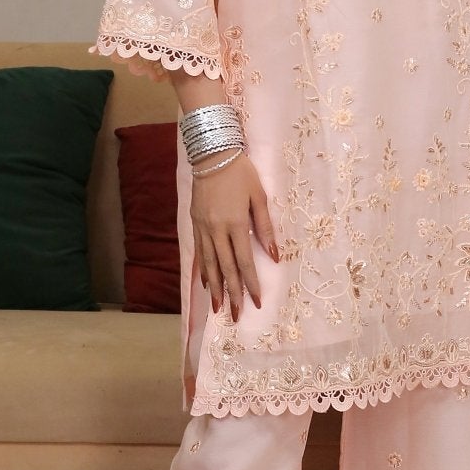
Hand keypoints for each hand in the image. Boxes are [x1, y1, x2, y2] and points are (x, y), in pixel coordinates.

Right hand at [191, 151, 277, 320]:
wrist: (212, 154)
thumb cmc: (241, 173)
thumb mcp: (259, 196)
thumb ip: (265, 226)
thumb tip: (274, 255)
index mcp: (235, 223)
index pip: (244, 261)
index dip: (251, 283)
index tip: (257, 301)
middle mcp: (217, 230)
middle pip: (226, 268)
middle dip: (233, 293)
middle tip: (237, 315)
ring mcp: (203, 228)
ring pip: (210, 264)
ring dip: (215, 288)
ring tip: (218, 307)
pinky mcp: (195, 223)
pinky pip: (200, 252)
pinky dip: (204, 270)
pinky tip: (207, 283)